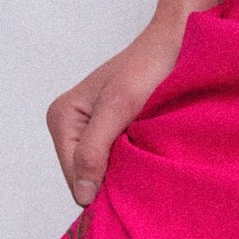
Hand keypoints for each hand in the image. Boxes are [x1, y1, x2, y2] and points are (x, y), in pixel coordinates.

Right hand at [46, 14, 190, 209]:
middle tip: (144, 162)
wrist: (176, 42)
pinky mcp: (113, 132)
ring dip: (127, 170)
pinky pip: (117, 162)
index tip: (135, 174)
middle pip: (87, 178)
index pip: (75, 178)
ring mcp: (92, 131)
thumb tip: (83, 196)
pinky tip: (149, 150)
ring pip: (104, 173)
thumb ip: (94, 149)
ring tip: (148, 153)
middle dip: (114, 177)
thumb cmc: (149, 66)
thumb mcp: (119, 106)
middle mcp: (72, 126)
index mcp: (62, 118)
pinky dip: (134, 162)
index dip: (103, 185)